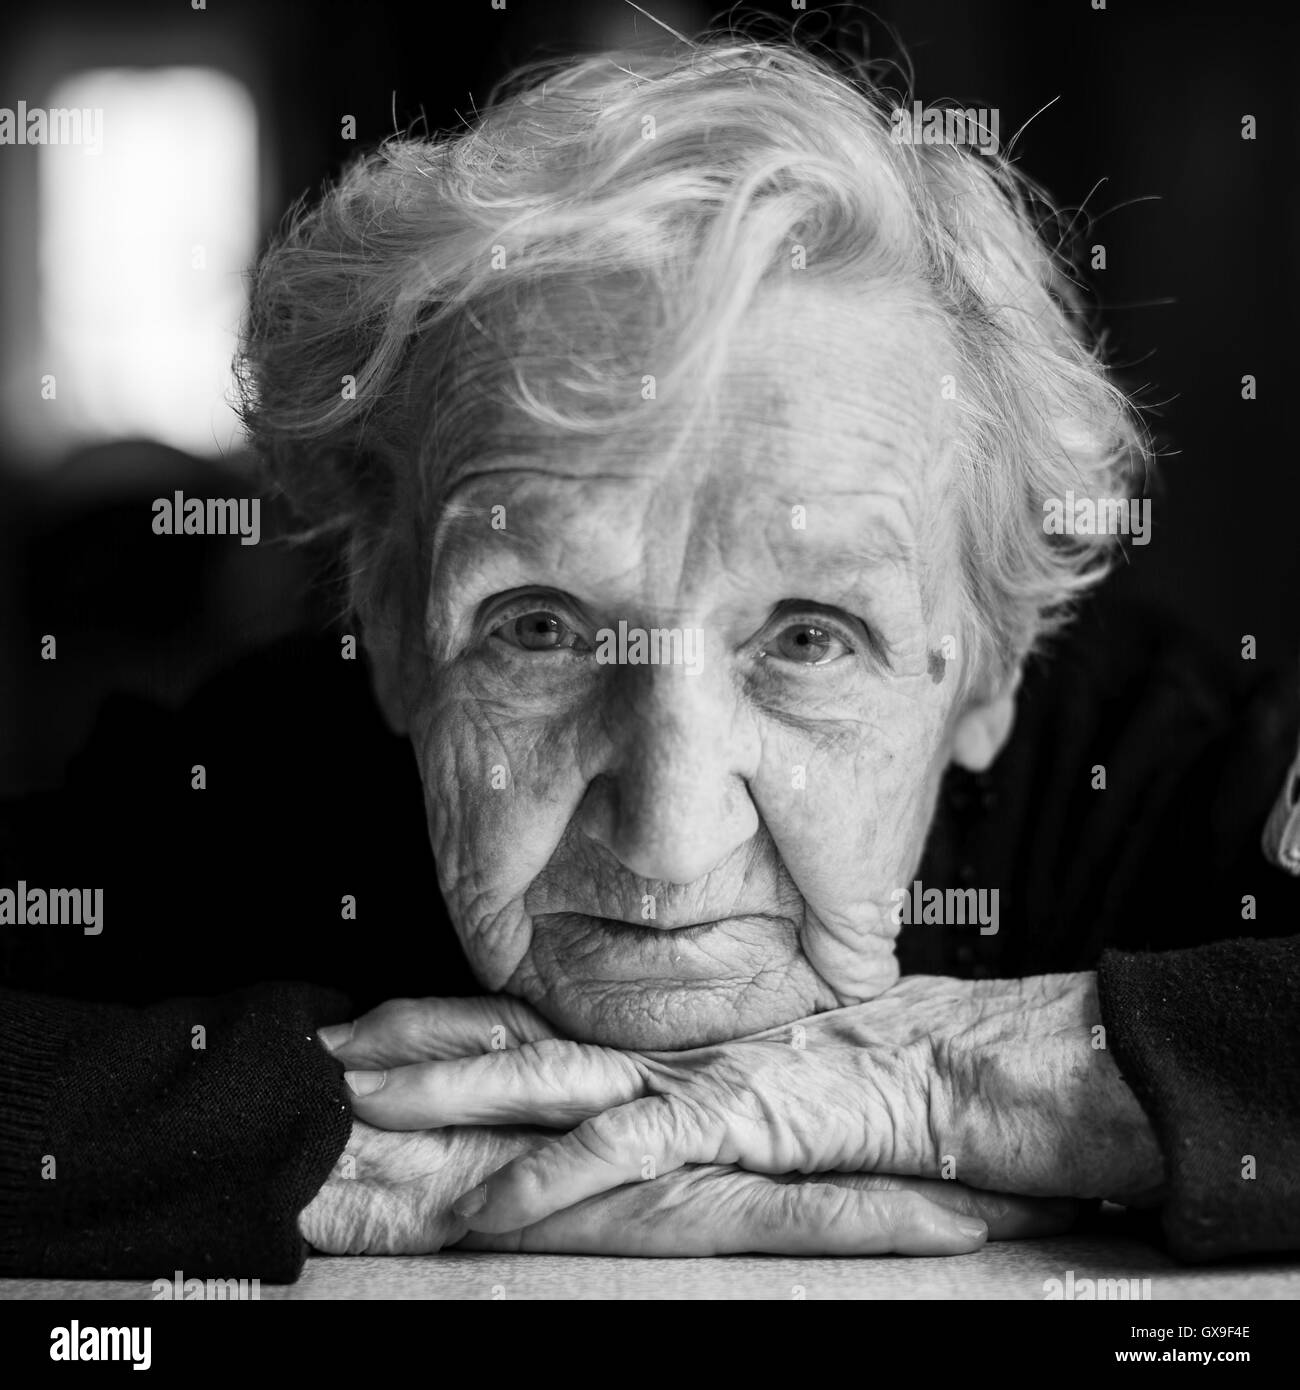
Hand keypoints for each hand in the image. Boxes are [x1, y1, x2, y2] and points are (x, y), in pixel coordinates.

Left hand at [319, 993, 1080, 1252]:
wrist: (941, 1068)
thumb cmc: (846, 1076)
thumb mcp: (732, 1080)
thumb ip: (666, 1083)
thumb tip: (603, 1102)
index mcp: (641, 1036)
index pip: (515, 1018)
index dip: (431, 1020)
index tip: (354, 1026)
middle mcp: (645, 1045)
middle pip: (503, 1037)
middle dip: (404, 1045)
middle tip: (315, 1050)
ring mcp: (678, 1076)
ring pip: (541, 1078)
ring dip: (448, 1089)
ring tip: (362, 1102)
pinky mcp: (727, 1116)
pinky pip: (627, 1150)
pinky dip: (557, 1181)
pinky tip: (494, 1208)